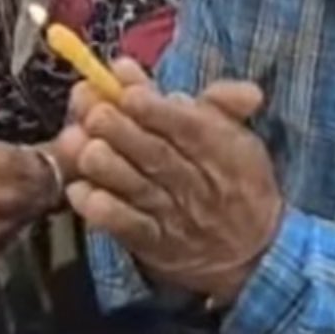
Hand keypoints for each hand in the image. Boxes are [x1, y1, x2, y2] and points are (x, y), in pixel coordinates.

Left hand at [57, 60, 282, 306]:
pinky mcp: (155, 243)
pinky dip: (105, 211)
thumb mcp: (240, 137)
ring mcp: (174, 216)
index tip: (128, 91)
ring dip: (107, 168)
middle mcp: (198, 183)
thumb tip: (181, 80)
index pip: (188, 127)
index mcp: (222, 150)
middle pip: (156, 155)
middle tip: (94, 113)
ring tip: (83, 147)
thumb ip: (215, 101)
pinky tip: (81, 192)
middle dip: (121, 131)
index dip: (156, 109)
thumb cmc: (238, 180)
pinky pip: (128, 228)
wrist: (253, 252)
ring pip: (138, 189)